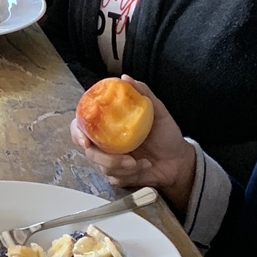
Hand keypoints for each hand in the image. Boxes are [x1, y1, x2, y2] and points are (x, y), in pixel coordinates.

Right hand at [70, 77, 197, 215]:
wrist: (179, 161)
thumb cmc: (166, 135)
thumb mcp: (158, 111)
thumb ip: (142, 93)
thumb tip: (125, 78)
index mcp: (109, 125)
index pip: (82, 125)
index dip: (78, 132)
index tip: (86, 140)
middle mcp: (106, 142)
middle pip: (89, 151)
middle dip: (105, 158)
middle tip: (127, 158)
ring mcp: (111, 159)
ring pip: (103, 167)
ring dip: (123, 167)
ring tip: (141, 162)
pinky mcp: (119, 175)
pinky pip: (115, 178)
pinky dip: (131, 174)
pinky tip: (144, 167)